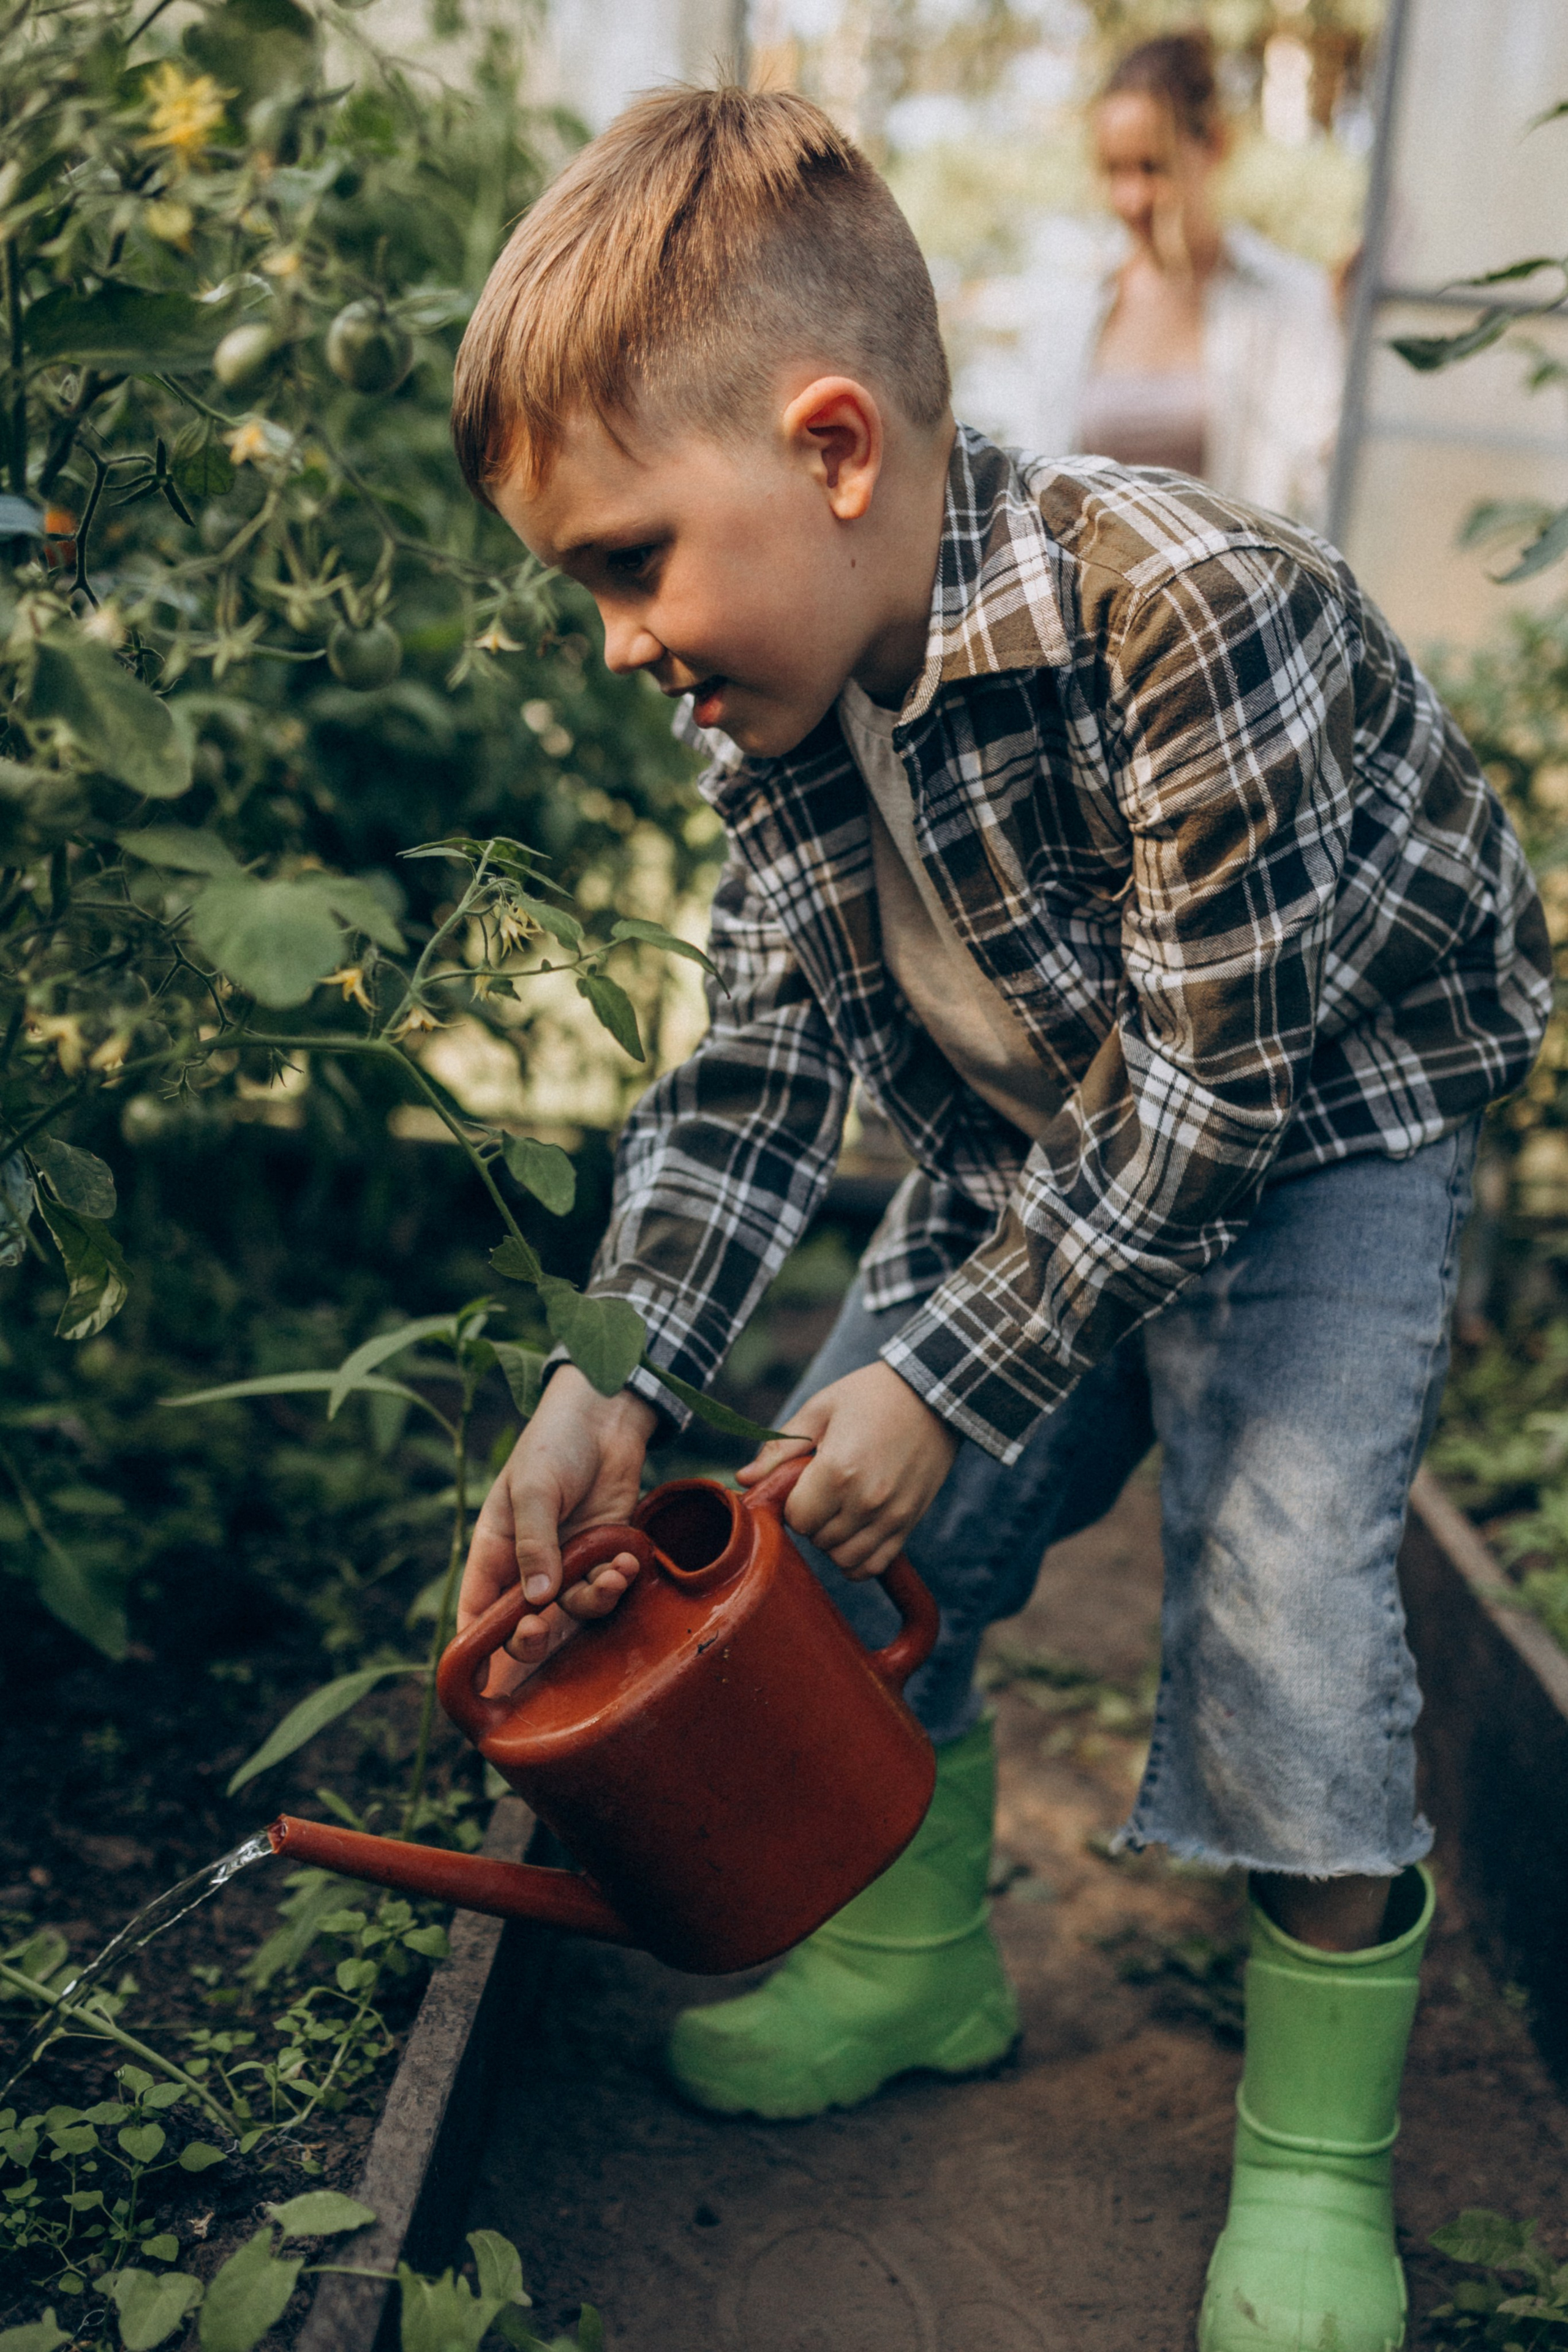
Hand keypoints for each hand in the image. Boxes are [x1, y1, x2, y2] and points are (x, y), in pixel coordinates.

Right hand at [459, 1366, 657, 1685]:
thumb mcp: (535, 1489)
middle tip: (545, 1630)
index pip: (478, 1613)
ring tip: (611, 1574)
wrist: (606, 1415)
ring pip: (574, 1614)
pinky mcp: (603, 1555)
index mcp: (495, 1551)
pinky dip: (617, 1583)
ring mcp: (568, 1564)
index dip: (479, 1650)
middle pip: (525, 1628)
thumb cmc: (555, 1444)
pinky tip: (627, 1560)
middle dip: (535, 1640)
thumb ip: (535, 1544)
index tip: (488, 1680)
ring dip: (592, 1603)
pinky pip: (606, 1589)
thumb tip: (537, 1600)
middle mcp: (529, 1566)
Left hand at [738, 1360, 957, 1578]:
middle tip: (821, 1491)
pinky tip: (854, 1533)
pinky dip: (858, 1559)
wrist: (935, 1393)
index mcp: (837, 1470)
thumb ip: (779, 1448)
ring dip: (833, 1541)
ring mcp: (891, 1515)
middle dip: (812, 1519)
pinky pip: (874, 1565)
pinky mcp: (909, 1522)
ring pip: (844, 1559)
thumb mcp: (820, 1409)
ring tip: (838, 1510)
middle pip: (818, 1539)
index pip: (797, 1518)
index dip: (792, 1503)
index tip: (802, 1483)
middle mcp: (865, 1500)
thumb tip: (744, 1479)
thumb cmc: (871, 1395)